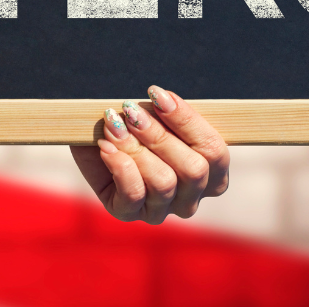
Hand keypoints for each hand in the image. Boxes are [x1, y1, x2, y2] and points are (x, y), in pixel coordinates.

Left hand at [70, 87, 229, 222]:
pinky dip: (120, 166)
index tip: (158, 94)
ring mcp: (162, 209)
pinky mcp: (129, 213)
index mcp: (210, 172)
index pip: (214, 150)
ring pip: (163, 182)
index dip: (187, 120)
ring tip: (114, 125)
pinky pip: (133, 195)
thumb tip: (162, 98)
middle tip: (131, 109)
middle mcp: (191, 196)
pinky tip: (106, 146)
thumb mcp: (156, 116)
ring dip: (135, 147)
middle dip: (160, 134)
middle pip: (194, 169)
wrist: (94, 141)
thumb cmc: (134, 126)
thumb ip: (167, 112)